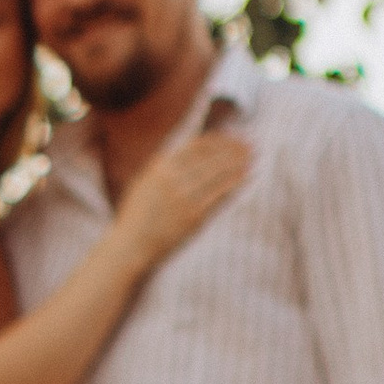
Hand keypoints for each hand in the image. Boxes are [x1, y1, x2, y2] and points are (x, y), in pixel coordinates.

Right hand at [112, 122, 250, 272]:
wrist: (130, 246)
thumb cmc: (136, 216)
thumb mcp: (144, 182)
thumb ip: (164, 167)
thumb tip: (188, 151)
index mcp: (160, 167)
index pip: (196, 146)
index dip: (218, 140)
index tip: (232, 137)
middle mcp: (172, 179)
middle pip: (211, 158)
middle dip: (233, 149)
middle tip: (251, 144)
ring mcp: (183, 198)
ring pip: (217, 174)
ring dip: (238, 163)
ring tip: (253, 156)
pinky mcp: (193, 216)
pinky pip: (219, 196)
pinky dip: (234, 184)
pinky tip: (246, 177)